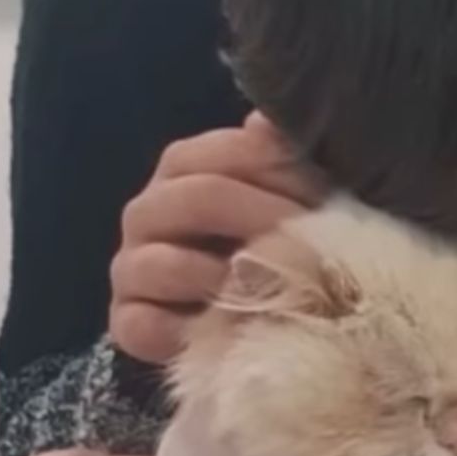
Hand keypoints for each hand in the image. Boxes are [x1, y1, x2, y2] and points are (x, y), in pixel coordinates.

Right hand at [110, 113, 323, 363]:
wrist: (250, 321)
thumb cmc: (276, 246)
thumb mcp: (291, 198)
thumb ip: (284, 156)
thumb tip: (266, 121)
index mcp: (185, 166)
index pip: (228, 152)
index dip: (283, 171)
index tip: (328, 195)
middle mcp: (148, 210)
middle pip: (200, 200)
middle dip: (265, 222)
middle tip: (316, 246)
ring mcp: (131, 267)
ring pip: (167, 264)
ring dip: (230, 281)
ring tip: (278, 293)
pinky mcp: (128, 322)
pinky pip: (144, 324)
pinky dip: (190, 331)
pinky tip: (232, 333)